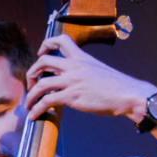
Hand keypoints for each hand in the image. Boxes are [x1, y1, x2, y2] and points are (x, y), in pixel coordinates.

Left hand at [25, 34, 151, 122]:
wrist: (128, 94)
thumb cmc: (114, 86)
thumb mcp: (96, 70)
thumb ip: (79, 72)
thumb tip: (63, 81)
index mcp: (82, 57)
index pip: (62, 40)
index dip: (46, 44)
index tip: (40, 54)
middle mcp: (75, 66)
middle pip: (43, 61)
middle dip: (31, 73)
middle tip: (31, 85)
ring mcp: (73, 80)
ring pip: (41, 84)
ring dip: (30, 96)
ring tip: (28, 105)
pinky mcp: (72, 96)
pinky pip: (46, 101)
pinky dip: (36, 110)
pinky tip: (34, 116)